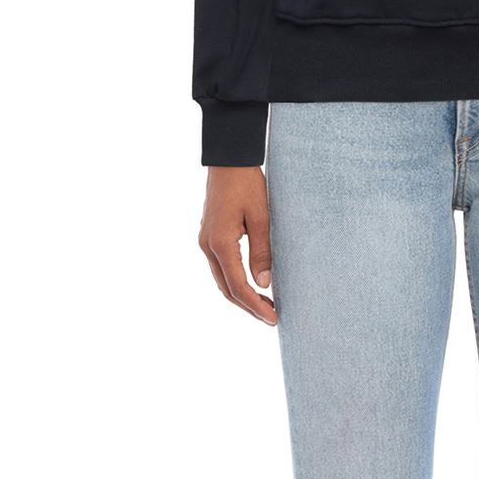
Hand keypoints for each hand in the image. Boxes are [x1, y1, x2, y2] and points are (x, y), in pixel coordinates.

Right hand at [199, 165, 276, 324]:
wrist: (228, 160)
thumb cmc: (247, 184)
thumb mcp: (261, 216)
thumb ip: (262, 251)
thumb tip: (264, 283)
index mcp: (220, 243)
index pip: (238, 285)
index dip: (255, 305)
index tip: (273, 318)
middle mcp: (207, 246)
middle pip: (226, 289)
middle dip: (248, 306)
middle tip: (272, 318)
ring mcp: (206, 242)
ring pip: (222, 280)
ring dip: (241, 296)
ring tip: (265, 306)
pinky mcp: (209, 237)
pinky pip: (221, 268)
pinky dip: (235, 282)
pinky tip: (252, 285)